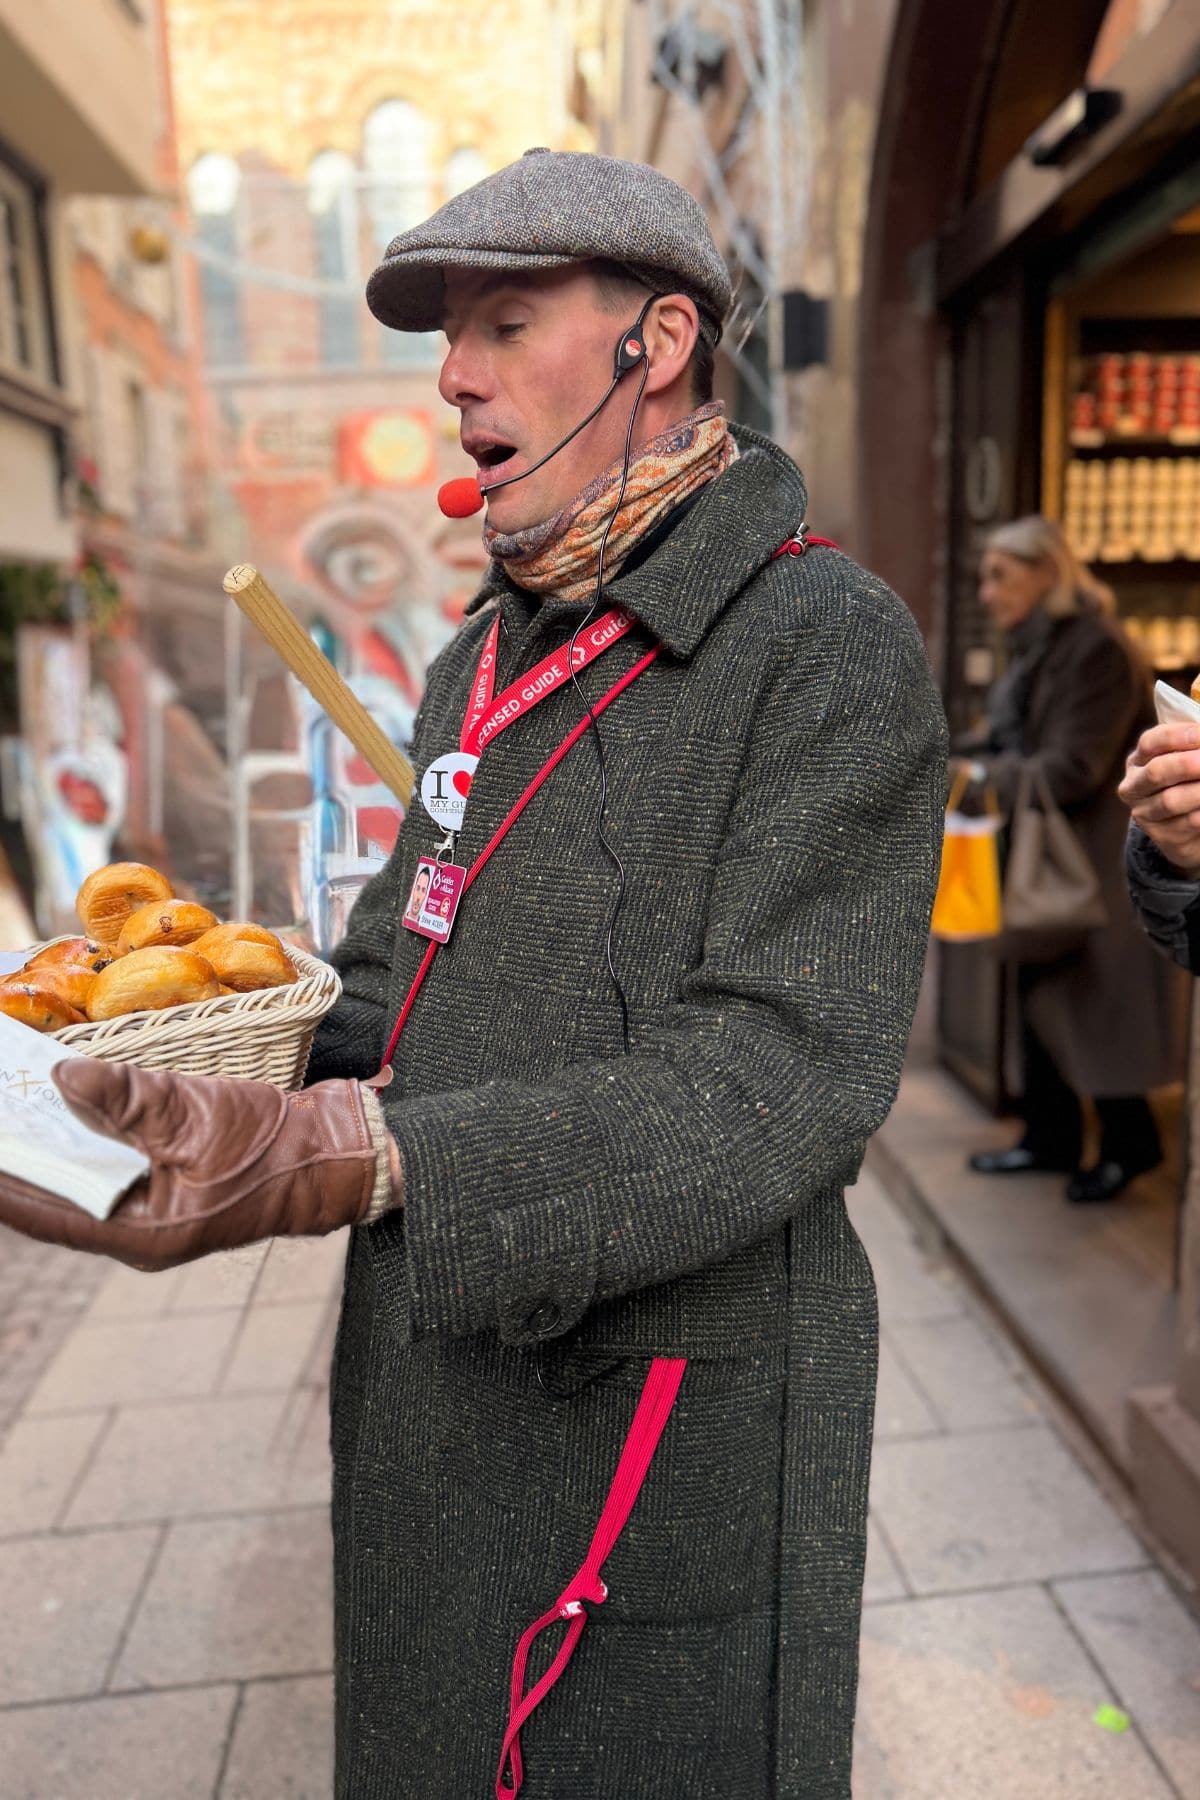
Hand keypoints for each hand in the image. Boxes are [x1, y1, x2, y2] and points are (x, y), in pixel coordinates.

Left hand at [0, 1060, 401, 1271]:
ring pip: (80, 1184)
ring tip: (16, 1111)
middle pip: (57, 1198)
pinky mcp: (166, 1192)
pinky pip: (108, 1172)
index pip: (47, 1211)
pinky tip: (65, 1110)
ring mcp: (152, 1215)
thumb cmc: (274, 1146)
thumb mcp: (199, 1115)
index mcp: (141, 1231)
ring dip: (50, 1149)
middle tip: (1, 1112)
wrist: (333, 1155)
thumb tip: (62, 1075)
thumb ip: (129, 1098)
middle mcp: (137, 1232)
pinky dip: (83, 1143)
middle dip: (22, 1160)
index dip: (4, 1186)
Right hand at [1119, 722, 1199, 876]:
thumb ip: (1195, 748)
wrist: (1187, 829)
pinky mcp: (1162, 837)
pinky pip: (1189, 822)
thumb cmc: (1188, 782)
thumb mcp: (1185, 760)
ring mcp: (1144, 814)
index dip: (1178, 736)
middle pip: (1156, 772)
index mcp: (1139, 760)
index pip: (1151, 742)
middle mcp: (1134, 787)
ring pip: (1171, 800)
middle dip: (1187, 764)